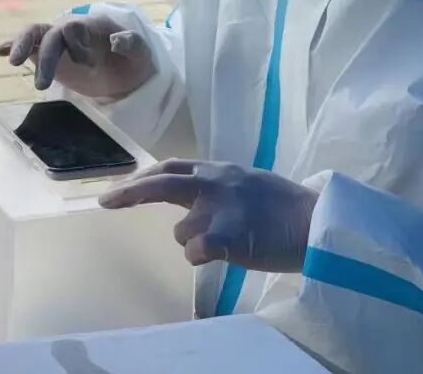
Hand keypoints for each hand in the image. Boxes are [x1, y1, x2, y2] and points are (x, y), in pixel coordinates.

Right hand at [0, 14, 154, 97]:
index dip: (77, 45)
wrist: (126, 74)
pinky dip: (13, 45)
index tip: (90, 64)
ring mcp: (56, 42)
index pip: (74, 28)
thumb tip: (116, 40)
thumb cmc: (134, 61)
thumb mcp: (142, 54)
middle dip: (46, 58)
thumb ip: (132, 44)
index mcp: (90, 25)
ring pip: (33, 34)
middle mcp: (70, 30)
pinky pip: (29, 46)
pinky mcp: (48, 56)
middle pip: (50, 34)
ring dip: (22, 45)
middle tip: (42, 86)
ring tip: (12, 61)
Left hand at [99, 159, 318, 272]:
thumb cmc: (286, 207)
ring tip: (229, 242)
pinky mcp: (226, 234)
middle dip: (129, 192)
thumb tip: (192, 196)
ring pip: (182, 231)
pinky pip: (195, 251)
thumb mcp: (247, 182)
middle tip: (105, 201)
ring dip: (195, 241)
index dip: (143, 177)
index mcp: (219, 170)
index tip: (120, 187)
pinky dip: (202, 255)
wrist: (317, 222)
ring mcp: (219, 207)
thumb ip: (218, 186)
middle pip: (161, 183)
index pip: (171, 167)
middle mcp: (214, 182)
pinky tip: (223, 254)